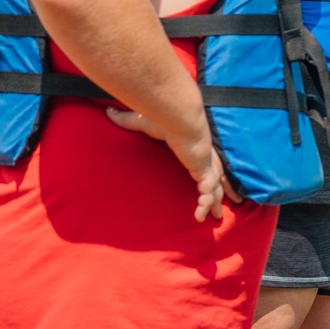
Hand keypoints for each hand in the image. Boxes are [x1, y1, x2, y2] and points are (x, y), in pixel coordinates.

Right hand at [106, 107, 239, 222]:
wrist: (179, 116)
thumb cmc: (165, 117)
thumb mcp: (144, 122)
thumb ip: (128, 120)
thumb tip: (107, 111)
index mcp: (196, 147)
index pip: (208, 161)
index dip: (211, 171)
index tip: (212, 181)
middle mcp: (204, 157)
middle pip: (218, 178)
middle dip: (222, 193)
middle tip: (221, 207)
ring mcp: (206, 165)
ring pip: (216, 188)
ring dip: (214, 203)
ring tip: (213, 218)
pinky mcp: (204, 171)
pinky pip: (207, 192)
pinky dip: (205, 204)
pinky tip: (200, 216)